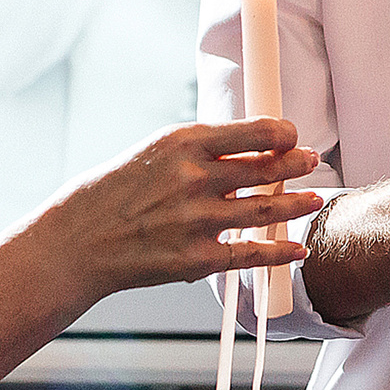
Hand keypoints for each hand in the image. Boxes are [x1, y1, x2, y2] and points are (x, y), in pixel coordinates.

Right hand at [49, 117, 323, 299]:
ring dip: (297, 204)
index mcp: (183, 143)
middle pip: (267, 168)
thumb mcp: (152, 152)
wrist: (76, 242)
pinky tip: (297, 249)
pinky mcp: (197, 258)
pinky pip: (251, 253)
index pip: (255, 132)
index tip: (291, 136)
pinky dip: (279, 253)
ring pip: (266, 209)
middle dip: (297, 164)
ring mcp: (198, 220)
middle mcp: (195, 178)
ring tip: (313, 199)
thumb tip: (244, 146)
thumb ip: (198, 150)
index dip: (283, 134)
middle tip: (312, 161)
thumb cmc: (110, 193)